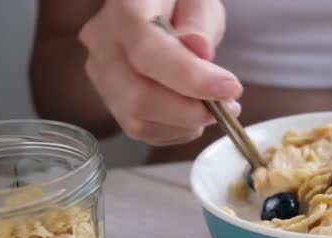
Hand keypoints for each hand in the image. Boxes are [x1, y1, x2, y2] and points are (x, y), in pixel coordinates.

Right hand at [79, 0, 241, 145]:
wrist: (158, 11)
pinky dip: (176, 131)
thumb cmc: (180, 4)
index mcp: (124, 9)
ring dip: (186, 125)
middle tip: (229, 105)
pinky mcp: (111, 101)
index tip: (229, 88)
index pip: (148, 51)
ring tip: (215, 108)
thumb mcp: (199, 1)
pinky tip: (194, 114)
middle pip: (137, 97)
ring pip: (138, 121)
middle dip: (190, 111)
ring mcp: (102, 77)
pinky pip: (143, 131)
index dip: (191, 78)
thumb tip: (199, 50)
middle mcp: (103, 44)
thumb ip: (199, 23)